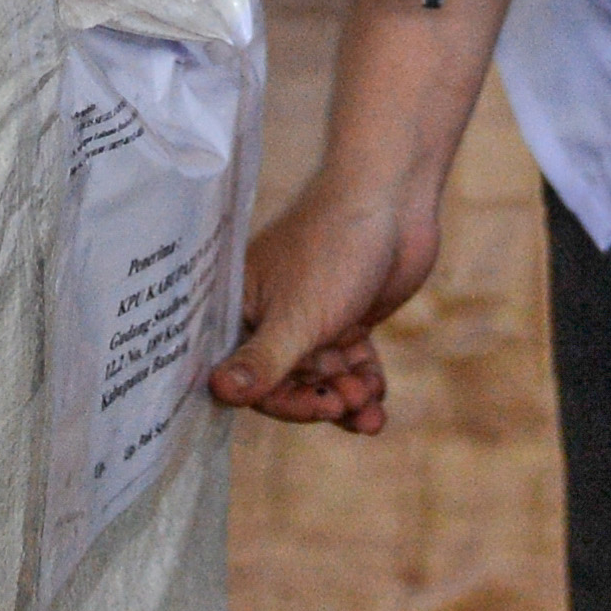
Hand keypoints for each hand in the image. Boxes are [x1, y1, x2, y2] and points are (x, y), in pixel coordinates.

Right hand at [210, 177, 440, 435]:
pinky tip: (379, 403)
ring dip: (346, 400)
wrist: (396, 201)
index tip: (319, 409)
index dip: (279, 401)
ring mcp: (310, 318)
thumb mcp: (297, 316)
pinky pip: (348, 368)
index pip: (244, 375)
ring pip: (321, 380)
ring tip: (370, 409)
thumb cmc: (335, 250)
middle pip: (285, 383)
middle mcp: (270, 316)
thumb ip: (262, 361)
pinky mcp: (345, 318)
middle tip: (347, 403)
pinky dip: (363, 386)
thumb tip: (215, 393)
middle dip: (320, 401)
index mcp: (241, 308)